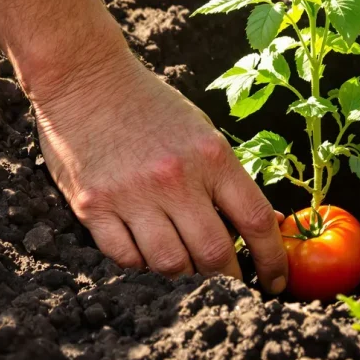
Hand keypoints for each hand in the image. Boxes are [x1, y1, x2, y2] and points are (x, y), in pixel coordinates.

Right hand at [25, 45, 288, 292]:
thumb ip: (227, 178)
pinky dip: (141, 261)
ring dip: (184, 273)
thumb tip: (262, 224)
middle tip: (231, 282)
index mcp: (211, 156)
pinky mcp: (93, 206)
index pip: (255, 220)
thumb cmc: (149, 104)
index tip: (275, 282)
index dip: (273, 260)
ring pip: (170, 264)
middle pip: (215, 254)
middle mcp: (175, 178)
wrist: (84, 77)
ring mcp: (132, 195)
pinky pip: (127, 258)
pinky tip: (145, 247)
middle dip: (230, 278)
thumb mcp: (201, 132)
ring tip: (186, 263)